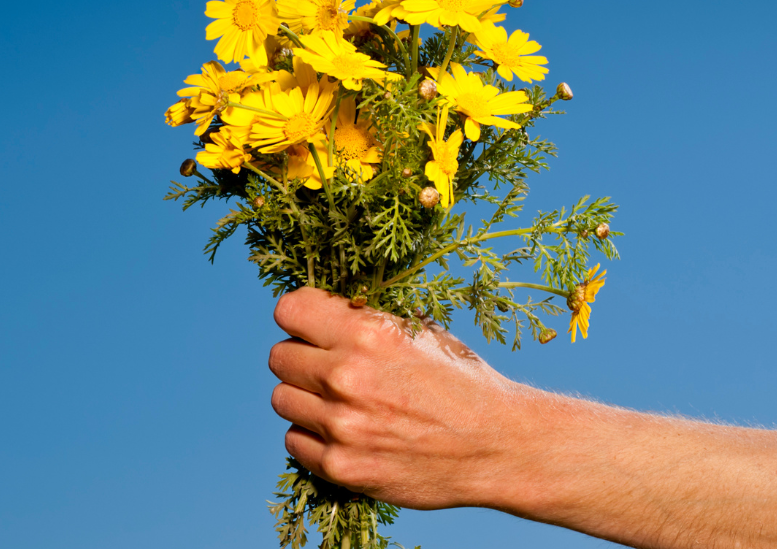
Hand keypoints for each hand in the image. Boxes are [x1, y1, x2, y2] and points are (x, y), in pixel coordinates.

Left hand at [267, 287, 540, 509]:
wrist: (497, 446)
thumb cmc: (462, 383)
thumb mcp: (422, 333)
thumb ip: (366, 322)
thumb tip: (322, 310)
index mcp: (367, 334)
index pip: (289, 310)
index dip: (300, 318)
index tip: (312, 328)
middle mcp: (346, 377)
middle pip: (279, 357)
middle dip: (302, 359)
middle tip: (330, 369)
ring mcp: (340, 426)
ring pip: (282, 399)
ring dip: (305, 400)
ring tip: (340, 404)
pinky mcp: (340, 466)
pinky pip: (295, 443)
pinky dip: (313, 438)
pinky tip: (345, 434)